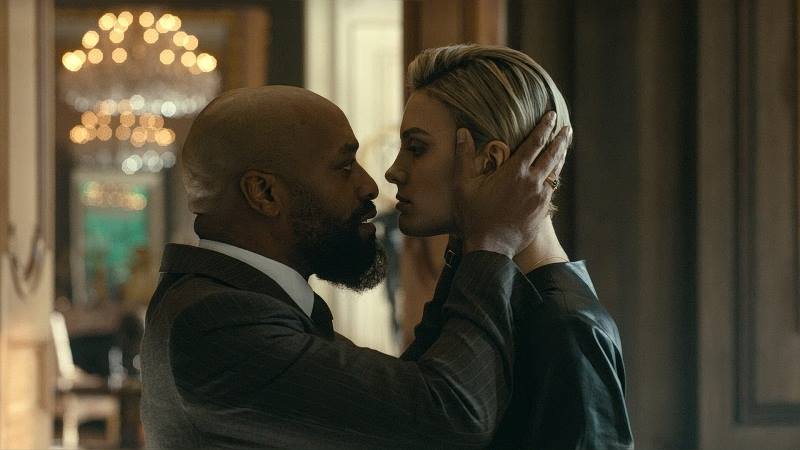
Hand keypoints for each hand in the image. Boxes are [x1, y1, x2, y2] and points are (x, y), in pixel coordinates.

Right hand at [452, 112, 571, 257]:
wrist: (490, 248)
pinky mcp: (542, 211)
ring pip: (556, 171)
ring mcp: (540, 197)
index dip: (544, 127)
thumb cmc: (474, 216)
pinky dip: (555, 177)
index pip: (535, 142)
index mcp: (515, 172)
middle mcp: (532, 182)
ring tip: (565, 145)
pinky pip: (552, 189)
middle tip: (567, 128)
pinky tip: (554, 174)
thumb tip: (463, 132)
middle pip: (553, 154)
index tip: (551, 115)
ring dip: (561, 156)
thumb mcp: (463, 185)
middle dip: (561, 138)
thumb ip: (464, 157)